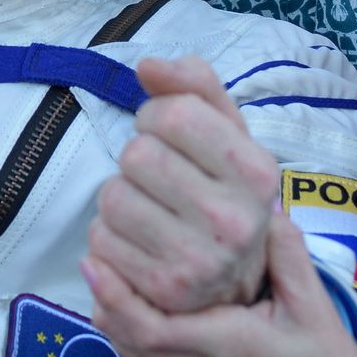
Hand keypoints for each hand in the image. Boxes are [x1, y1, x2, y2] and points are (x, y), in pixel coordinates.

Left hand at [83, 214, 356, 356]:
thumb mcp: (316, 313)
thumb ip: (288, 258)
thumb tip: (268, 209)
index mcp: (216, 344)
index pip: (143, 321)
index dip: (111, 289)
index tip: (96, 255)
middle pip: (119, 329)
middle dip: (102, 288)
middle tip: (99, 249)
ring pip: (123, 345)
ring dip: (110, 307)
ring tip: (110, 268)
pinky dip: (124, 329)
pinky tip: (134, 302)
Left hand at [87, 56, 277, 311]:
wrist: (235, 279)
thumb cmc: (222, 190)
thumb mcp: (226, 132)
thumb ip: (193, 85)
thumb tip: (147, 65)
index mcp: (257, 172)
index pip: (169, 115)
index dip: (155, 117)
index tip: (170, 137)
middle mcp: (235, 221)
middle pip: (135, 156)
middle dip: (136, 159)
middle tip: (158, 179)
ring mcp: (201, 262)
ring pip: (111, 197)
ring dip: (119, 197)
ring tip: (150, 211)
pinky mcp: (164, 291)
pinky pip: (99, 239)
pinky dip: (109, 235)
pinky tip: (139, 243)